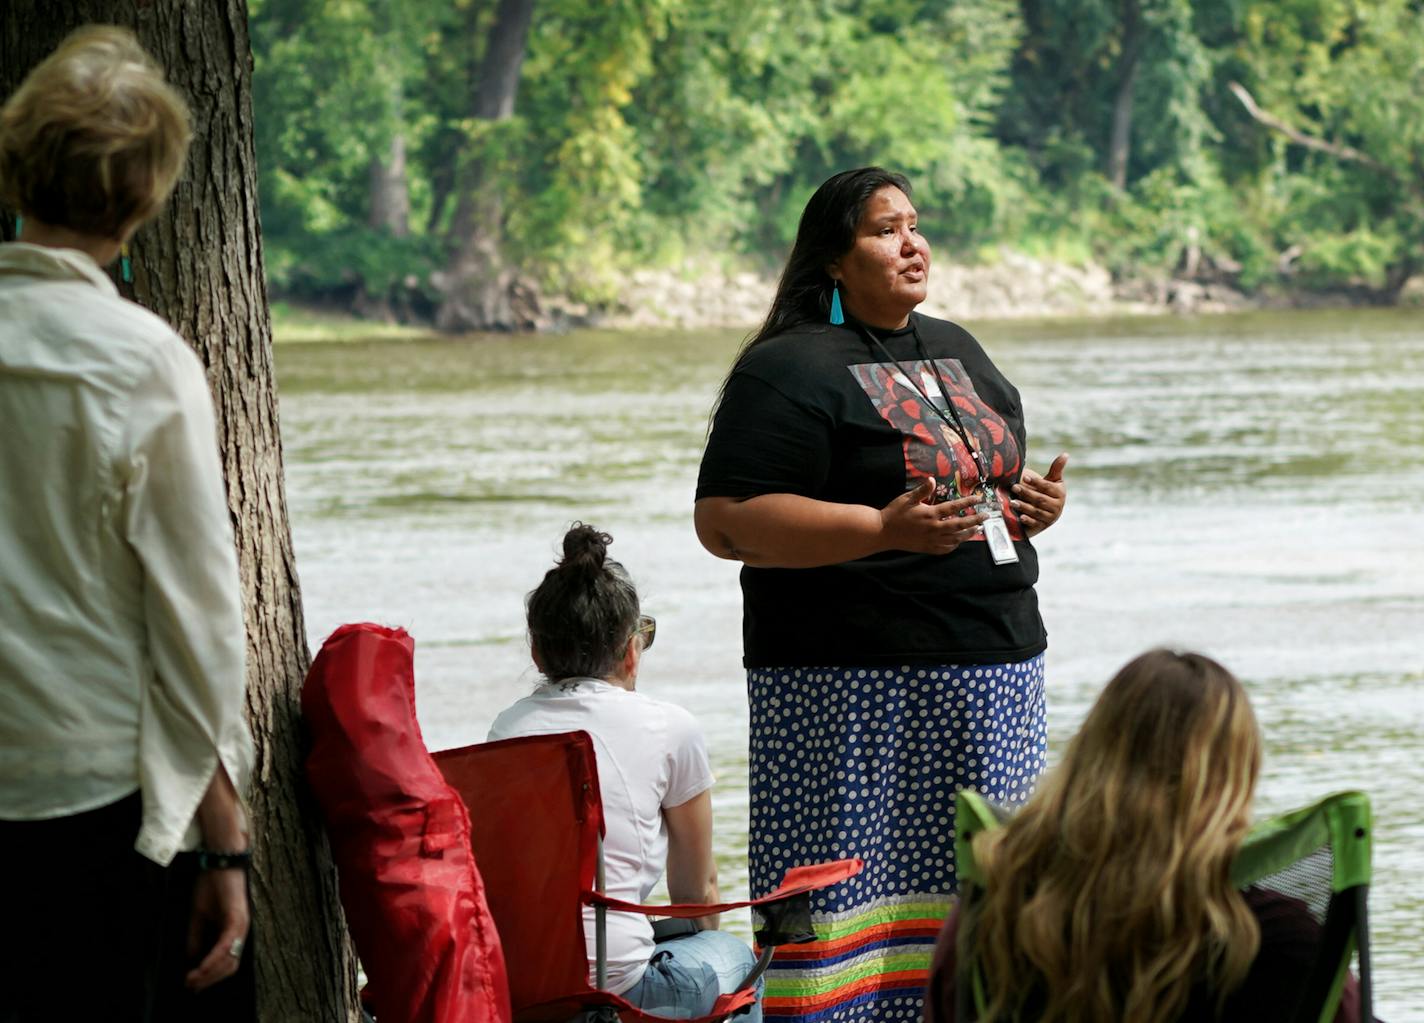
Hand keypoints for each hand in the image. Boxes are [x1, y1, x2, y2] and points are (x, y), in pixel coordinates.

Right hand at [184, 865, 249, 991]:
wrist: (219, 862)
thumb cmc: (211, 886)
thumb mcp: (199, 916)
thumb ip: (197, 938)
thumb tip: (192, 960)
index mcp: (232, 932)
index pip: (226, 962)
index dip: (210, 977)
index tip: (193, 985)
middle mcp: (240, 931)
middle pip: (230, 966)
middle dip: (210, 979)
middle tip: (191, 985)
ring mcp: (241, 925)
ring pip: (230, 959)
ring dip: (211, 973)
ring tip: (193, 979)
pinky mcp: (238, 917)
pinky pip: (227, 944)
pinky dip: (214, 958)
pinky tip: (202, 967)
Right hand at [880, 476, 985, 554]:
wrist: (882, 533)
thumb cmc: (894, 513)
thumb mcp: (907, 498)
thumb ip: (922, 490)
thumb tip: (932, 479)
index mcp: (930, 514)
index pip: (953, 507)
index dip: (967, 502)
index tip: (978, 499)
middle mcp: (934, 528)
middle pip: (960, 525)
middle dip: (975, 520)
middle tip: (986, 516)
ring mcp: (931, 540)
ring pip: (955, 538)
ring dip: (968, 533)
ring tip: (977, 528)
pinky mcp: (927, 548)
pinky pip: (945, 549)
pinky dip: (955, 545)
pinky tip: (958, 541)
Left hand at [1010, 453, 1068, 536]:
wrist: (1045, 512)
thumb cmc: (1047, 492)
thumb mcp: (1052, 481)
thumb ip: (1056, 469)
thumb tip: (1065, 454)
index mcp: (1060, 493)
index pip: (1047, 487)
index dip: (1036, 482)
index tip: (1024, 478)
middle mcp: (1057, 506)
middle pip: (1040, 499)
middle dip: (1026, 493)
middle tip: (1014, 487)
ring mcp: (1050, 517)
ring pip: (1036, 511)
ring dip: (1024, 506)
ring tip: (1012, 501)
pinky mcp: (1043, 526)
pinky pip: (1035, 523)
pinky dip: (1028, 520)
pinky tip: (1020, 517)